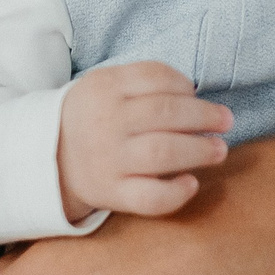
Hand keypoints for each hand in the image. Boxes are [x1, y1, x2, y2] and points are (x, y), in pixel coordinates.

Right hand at [57, 62, 232, 221]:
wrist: (48, 158)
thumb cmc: (91, 117)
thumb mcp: (105, 85)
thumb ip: (143, 81)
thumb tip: (194, 94)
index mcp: (105, 88)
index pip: (156, 77)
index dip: (185, 85)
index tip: (195, 96)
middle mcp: (107, 122)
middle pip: (165, 113)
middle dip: (204, 116)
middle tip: (225, 121)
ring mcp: (109, 160)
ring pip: (162, 152)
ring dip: (199, 150)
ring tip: (218, 150)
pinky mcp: (112, 192)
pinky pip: (149, 197)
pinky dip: (176, 193)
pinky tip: (190, 183)